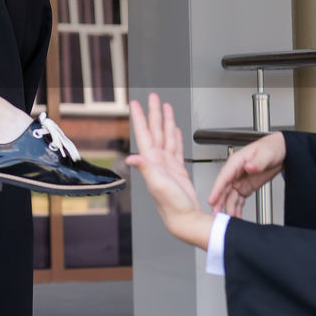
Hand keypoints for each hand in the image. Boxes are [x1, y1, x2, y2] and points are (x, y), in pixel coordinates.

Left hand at [125, 93, 211, 248]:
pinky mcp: (177, 169)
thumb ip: (145, 169)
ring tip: (164, 107)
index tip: (135, 103)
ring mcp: (167, 164)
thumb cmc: (171, 205)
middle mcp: (157, 161)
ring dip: (165, 121)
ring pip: (166, 136)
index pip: (144, 134)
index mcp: (152, 161)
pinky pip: (176, 148)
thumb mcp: (157, 184)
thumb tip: (131, 157)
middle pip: (155, 130)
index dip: (139, 118)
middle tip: (153, 97)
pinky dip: (175, 136)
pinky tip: (174, 129)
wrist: (184, 218)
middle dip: (154, 113)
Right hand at [208, 131, 284, 218]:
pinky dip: (236, 209)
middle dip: (219, 203)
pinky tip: (236, 217)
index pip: (224, 177)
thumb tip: (249, 167)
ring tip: (228, 220)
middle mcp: (235, 173)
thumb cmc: (272, 147)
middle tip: (217, 216)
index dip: (217, 189)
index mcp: (237, 162)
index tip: (212, 200)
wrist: (283, 151)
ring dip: (228, 208)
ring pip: (230, 197)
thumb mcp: (266, 153)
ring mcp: (239, 181)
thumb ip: (257, 161)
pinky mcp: (246, 187)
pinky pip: (238, 200)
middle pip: (224, 190)